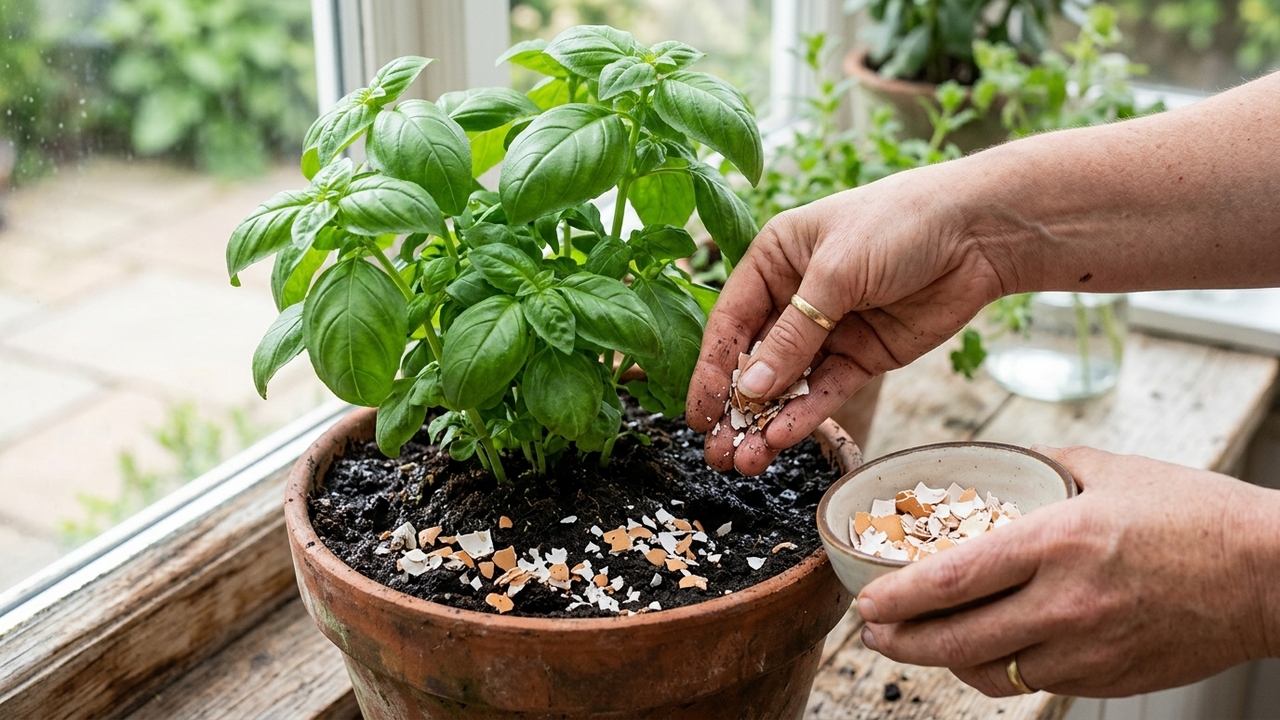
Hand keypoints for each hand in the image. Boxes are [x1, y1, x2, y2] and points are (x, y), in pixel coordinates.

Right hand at [686, 165, 1007, 473]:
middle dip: (735, 408)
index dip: (712, 368)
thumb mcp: (836, 271)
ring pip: (787, 385)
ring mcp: (829, 329)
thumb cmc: (900, 223)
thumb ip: (794, 333)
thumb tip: (752, 389)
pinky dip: (805, 416)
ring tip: (745, 461)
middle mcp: (794, 296)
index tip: (699, 413)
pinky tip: (783, 439)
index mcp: (774, 259)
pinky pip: (825, 391)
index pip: (730, 321)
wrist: (980, 233)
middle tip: (716, 453)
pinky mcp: (862, 356)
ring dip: (766, 422)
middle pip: (754, 360)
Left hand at [857, 446, 1279, 697]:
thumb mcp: (1107, 469)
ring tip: (919, 643)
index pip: (952, 580)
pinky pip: (1031, 683)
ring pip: (988, 672)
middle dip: (899, 642)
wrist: (1269, 572)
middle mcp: (1065, 603)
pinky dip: (998, 671)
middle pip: (954, 641)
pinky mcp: (1108, 679)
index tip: (867, 601)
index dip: (896, 599)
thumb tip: (994, 462)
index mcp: (1057, 541)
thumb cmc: (1193, 513)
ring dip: (944, 662)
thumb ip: (1040, 466)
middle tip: (873, 633)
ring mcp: (1087, 649)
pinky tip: (983, 653)